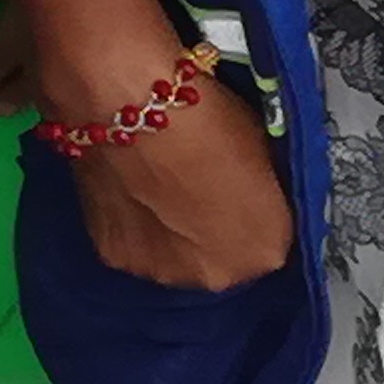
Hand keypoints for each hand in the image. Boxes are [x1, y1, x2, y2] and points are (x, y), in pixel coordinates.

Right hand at [60, 63, 293, 289]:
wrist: (129, 106)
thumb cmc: (206, 118)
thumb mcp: (261, 152)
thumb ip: (256, 190)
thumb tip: (244, 191)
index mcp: (265, 251)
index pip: (268, 242)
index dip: (253, 214)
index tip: (237, 189)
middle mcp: (217, 276)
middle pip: (219, 260)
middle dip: (212, 233)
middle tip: (194, 190)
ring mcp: (162, 273)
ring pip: (172, 258)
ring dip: (169, 236)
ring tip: (155, 190)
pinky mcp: (114, 257)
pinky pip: (132, 244)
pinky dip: (132, 225)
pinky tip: (128, 190)